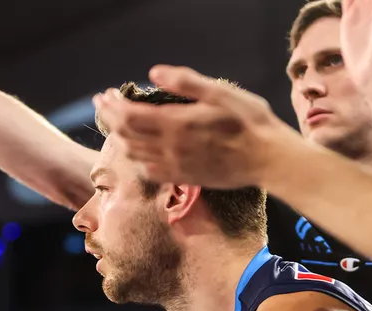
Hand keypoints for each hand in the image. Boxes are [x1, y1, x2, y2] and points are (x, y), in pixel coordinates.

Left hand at [93, 65, 304, 188]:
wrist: (268, 159)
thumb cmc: (249, 122)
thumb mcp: (220, 92)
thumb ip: (185, 82)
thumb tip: (154, 72)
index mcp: (177, 124)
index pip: (129, 116)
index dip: (112, 105)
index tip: (104, 95)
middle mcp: (171, 148)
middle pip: (126, 135)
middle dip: (109, 118)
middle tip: (103, 105)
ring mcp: (176, 166)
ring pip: (135, 154)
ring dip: (119, 138)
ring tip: (116, 124)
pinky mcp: (185, 177)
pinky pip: (150, 171)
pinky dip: (137, 159)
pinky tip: (139, 151)